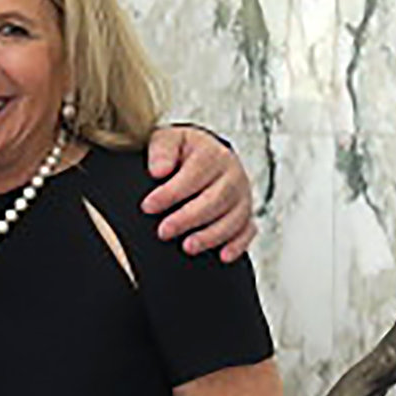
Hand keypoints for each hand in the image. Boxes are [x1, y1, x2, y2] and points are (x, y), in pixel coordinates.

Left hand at [142, 125, 255, 260]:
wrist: (201, 156)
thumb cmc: (180, 151)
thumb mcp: (166, 140)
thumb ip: (161, 150)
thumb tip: (158, 171)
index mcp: (212, 153)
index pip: (194, 174)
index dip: (171, 192)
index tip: (148, 206)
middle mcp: (232, 174)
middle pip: (217, 199)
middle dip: (189, 218)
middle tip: (164, 231)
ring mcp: (242, 195)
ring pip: (234, 218)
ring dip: (211, 235)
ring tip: (187, 247)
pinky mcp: (246, 214)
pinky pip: (248, 230)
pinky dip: (238, 244)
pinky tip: (222, 256)